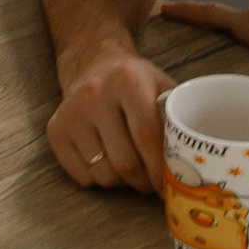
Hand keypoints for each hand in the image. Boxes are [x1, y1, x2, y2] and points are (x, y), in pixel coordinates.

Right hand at [47, 48, 169, 191]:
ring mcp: (71, 113)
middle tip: (153, 183)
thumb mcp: (162, 86)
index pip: (147, 137)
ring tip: (132, 169)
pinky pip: (82, 177)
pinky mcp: (56, 130)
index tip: (173, 186)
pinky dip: (100, 179)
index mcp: (127, 80)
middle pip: (125, 163)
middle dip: (144, 181)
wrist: (93, 63)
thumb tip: (193, 164)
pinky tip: (108, 161)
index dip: (162, 169)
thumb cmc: (137, 83)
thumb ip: (177, 119)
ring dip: (123, 182)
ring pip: (103, 175)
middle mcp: (94, 94)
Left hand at [159, 0, 248, 81]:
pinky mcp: (247, 23)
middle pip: (229, 26)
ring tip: (166, 14)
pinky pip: (209, 16)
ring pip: (214, 20)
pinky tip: (166, 10)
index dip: (233, 32)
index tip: (217, 36)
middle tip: (180, 25)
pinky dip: (188, 13)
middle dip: (206, 26)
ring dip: (192, 18)